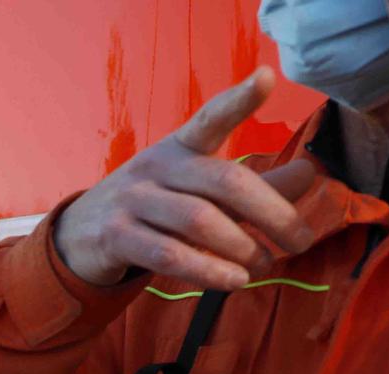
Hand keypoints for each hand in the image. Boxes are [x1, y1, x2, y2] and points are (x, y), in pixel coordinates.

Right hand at [53, 68, 317, 290]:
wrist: (79, 236)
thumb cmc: (154, 208)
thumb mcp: (198, 190)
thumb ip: (255, 185)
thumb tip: (309, 174)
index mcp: (180, 147)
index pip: (212, 118)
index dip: (240, 99)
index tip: (268, 78)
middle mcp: (156, 166)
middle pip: (224, 181)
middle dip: (273, 213)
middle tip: (301, 240)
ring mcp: (133, 201)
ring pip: (199, 222)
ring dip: (242, 248)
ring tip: (265, 266)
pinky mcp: (116, 237)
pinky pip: (169, 255)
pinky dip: (208, 270)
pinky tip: (234, 280)